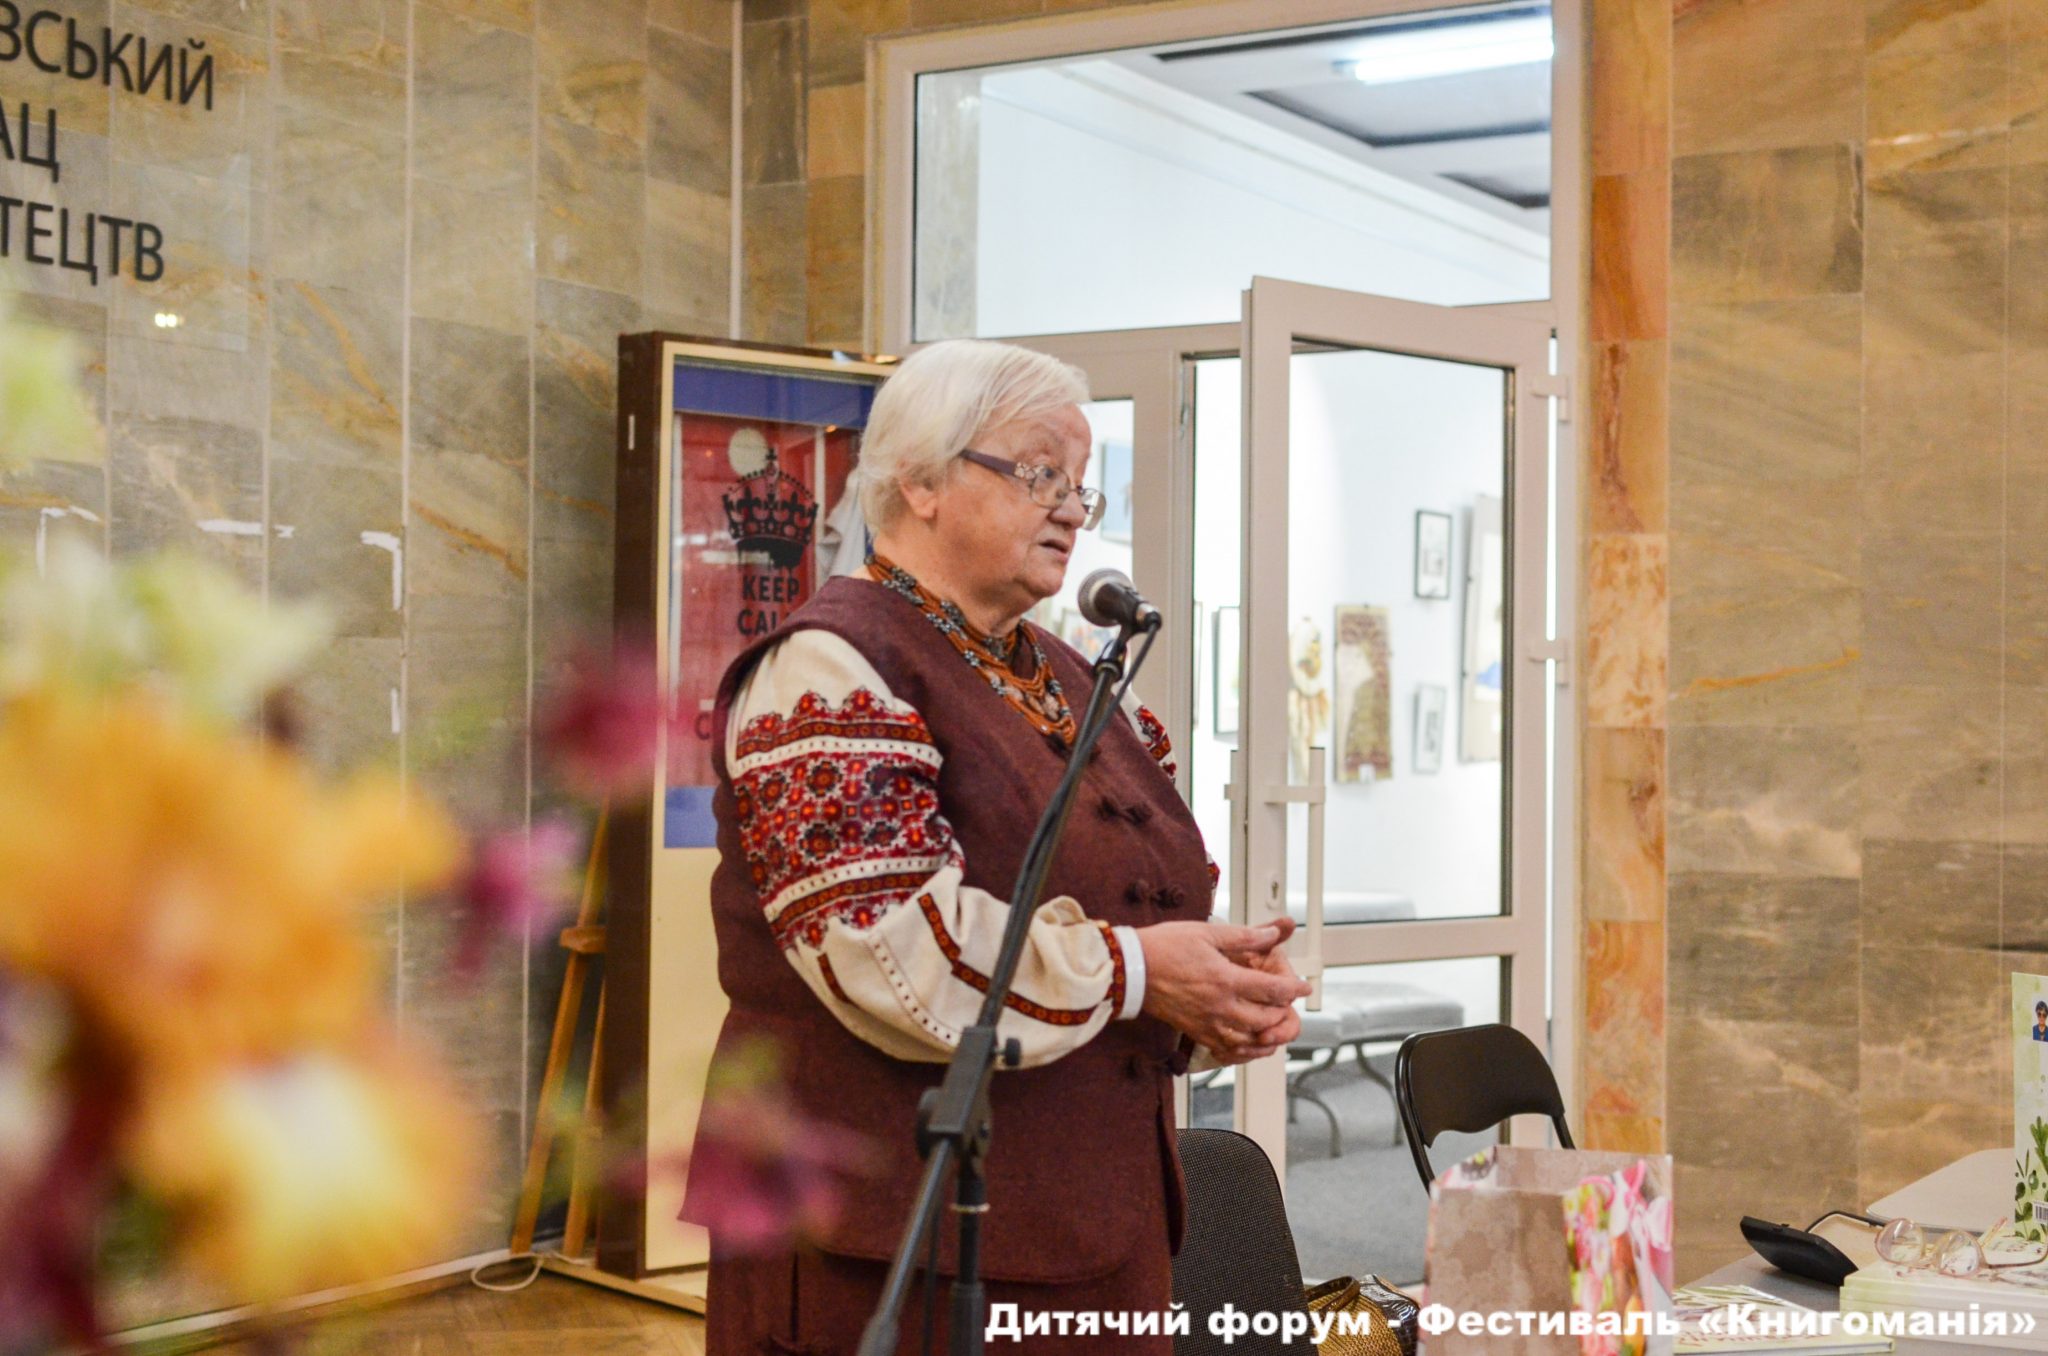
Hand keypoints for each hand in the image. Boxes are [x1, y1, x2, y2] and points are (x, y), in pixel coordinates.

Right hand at [1136, 919, 1310, 1058]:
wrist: (1131, 971)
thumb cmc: (1165, 947)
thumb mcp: (1208, 933)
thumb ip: (1245, 936)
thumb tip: (1274, 933)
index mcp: (1226, 980)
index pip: (1274, 990)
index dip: (1295, 988)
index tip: (1305, 986)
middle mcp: (1221, 1007)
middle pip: (1268, 1020)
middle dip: (1284, 1011)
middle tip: (1288, 1002)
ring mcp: (1208, 1024)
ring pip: (1251, 1040)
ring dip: (1268, 1032)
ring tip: (1273, 1020)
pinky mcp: (1197, 1033)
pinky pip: (1229, 1049)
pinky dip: (1246, 1048)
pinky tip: (1251, 1040)